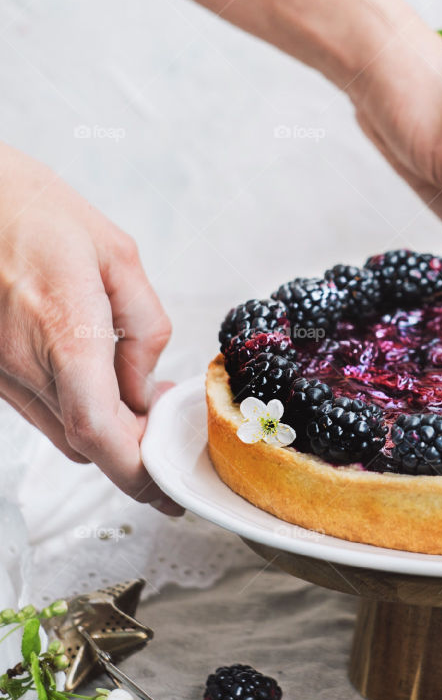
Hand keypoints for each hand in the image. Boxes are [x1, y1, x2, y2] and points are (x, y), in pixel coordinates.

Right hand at [0, 144, 180, 513]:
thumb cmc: (38, 214)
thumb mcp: (118, 256)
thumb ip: (144, 326)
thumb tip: (147, 383)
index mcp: (66, 328)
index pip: (100, 430)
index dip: (136, 471)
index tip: (167, 484)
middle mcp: (26, 359)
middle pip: (85, 443)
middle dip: (133, 450)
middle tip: (167, 428)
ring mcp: (2, 369)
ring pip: (62, 432)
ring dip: (106, 432)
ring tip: (139, 399)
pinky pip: (39, 409)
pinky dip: (76, 411)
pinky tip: (100, 382)